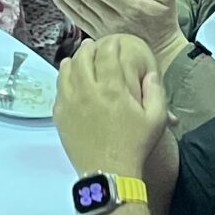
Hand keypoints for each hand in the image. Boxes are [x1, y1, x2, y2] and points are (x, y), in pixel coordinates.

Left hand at [53, 34, 170, 176]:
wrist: (109, 172)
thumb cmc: (135, 146)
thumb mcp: (156, 119)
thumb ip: (155, 91)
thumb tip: (150, 73)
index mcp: (113, 89)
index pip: (107, 55)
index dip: (110, 45)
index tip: (113, 42)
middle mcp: (88, 91)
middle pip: (82, 58)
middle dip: (89, 48)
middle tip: (93, 45)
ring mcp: (70, 102)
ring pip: (66, 71)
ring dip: (73, 60)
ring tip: (78, 57)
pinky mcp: (60, 115)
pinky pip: (58, 89)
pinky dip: (63, 78)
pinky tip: (67, 78)